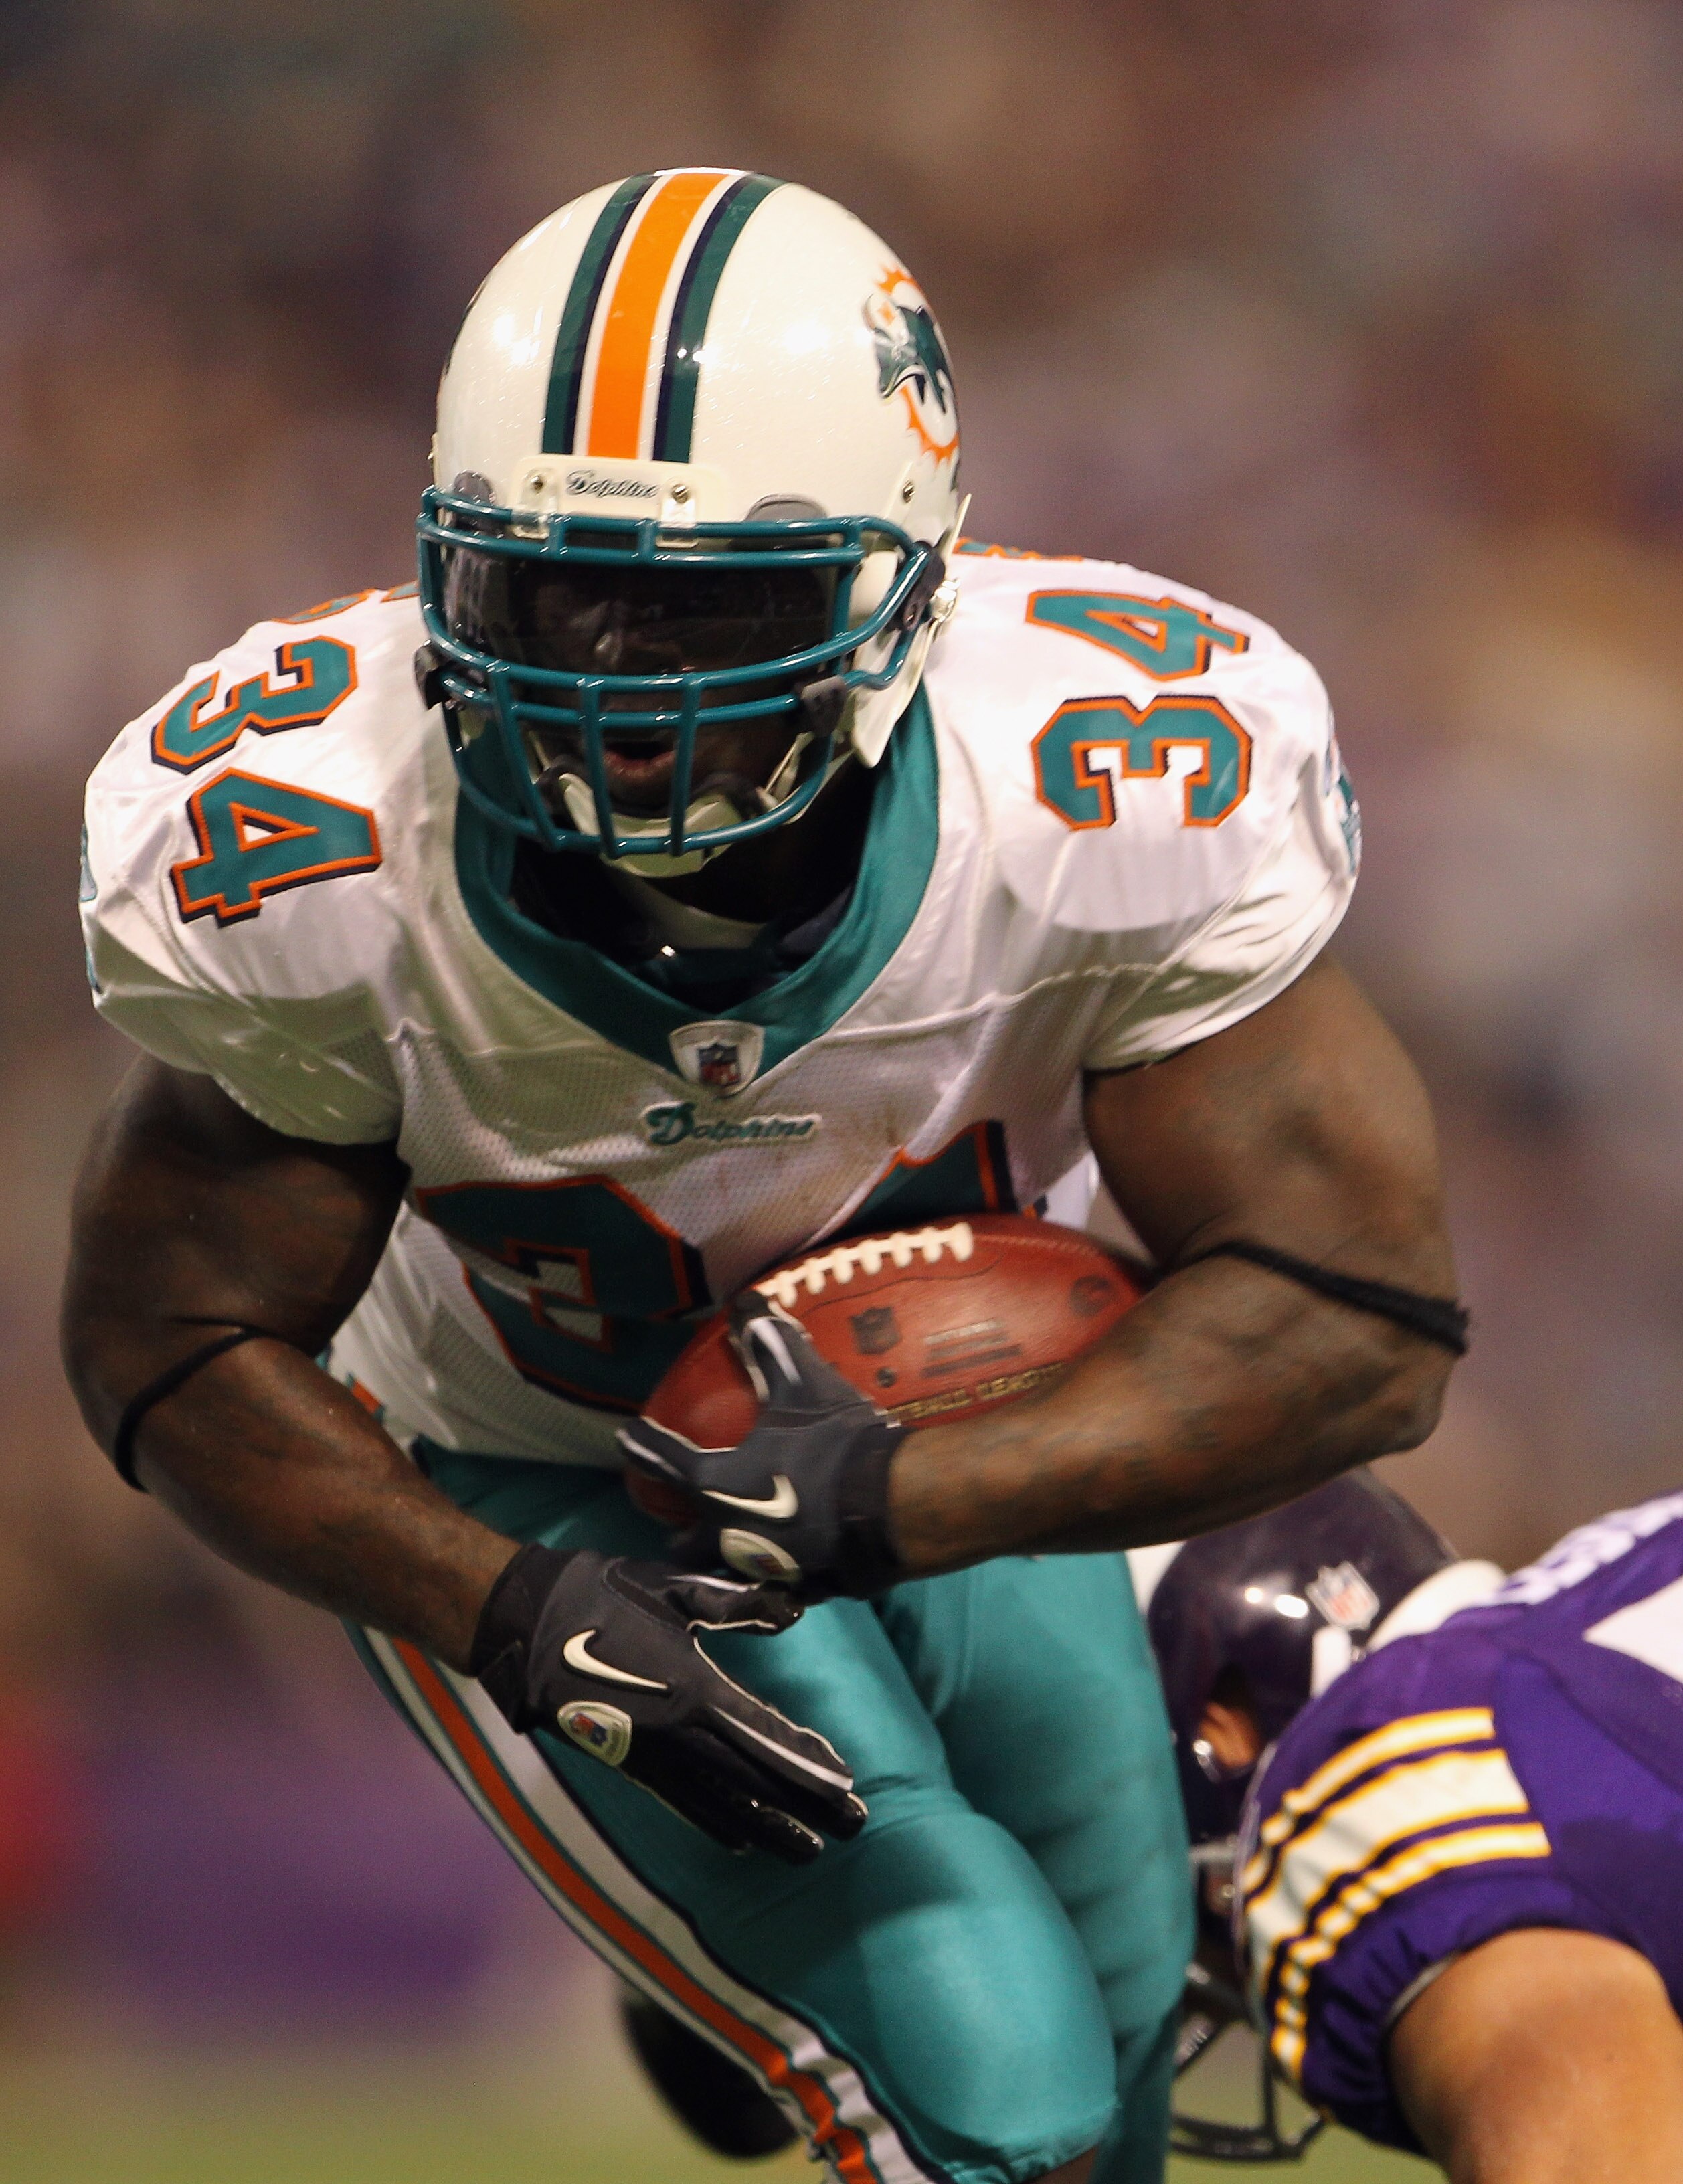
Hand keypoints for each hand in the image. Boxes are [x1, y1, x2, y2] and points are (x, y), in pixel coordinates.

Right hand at [471, 1543, 865, 1862]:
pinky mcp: (630, 1762)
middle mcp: (677, 1734)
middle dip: (805, 1806)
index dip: (807, 1765)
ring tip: (810, 1852)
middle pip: (753, 1781)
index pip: (765, 1737)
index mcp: (693, 1690)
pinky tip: (741, 1840)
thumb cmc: (604, 1595)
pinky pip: (682, 1802)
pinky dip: (716, 1823)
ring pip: (721, 1804)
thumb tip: (795, 1609)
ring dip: (769, 1828)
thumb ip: (737, 1604)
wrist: (528, 1624)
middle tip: (854, 1826)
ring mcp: (651, 1755)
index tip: (848, 1785)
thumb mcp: (675, 1589)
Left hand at [618, 1296, 905, 1598]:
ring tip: (732, 1539)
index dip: (643, 1445)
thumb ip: (770, 1344)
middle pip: (684, 1543)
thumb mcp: (802, 1385)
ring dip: (723, 1555)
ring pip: (727, 1571)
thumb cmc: (836, 1443)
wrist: (895, 1507)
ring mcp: (765, 1570)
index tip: (627, 1437)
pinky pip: (778, 1584)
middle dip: (679, 1530)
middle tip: (681, 1515)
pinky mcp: (805, 1588)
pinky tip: (791, 1558)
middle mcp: (729, 1535)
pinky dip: (777, 1571)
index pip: (663, 1461)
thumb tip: (744, 1300)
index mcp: (717, 1486)